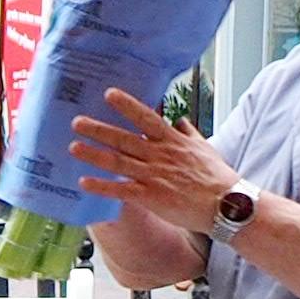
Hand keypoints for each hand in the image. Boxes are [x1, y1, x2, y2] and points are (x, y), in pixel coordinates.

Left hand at [69, 89, 240, 235]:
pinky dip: (102, 186)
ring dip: (94, 154)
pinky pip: (121, 190)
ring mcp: (154, 176)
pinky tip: (84, 182)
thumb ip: (188, 132)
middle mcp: (160, 155)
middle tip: (76, 121)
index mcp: (172, 141)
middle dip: (99, 129)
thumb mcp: (204, 147)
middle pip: (124, 139)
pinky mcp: (151, 197)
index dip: (127, 105)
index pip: (146, 118)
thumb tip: (179, 119)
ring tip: (73, 147)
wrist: (226, 204)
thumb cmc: (217, 176)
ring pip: (118, 162)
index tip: (108, 94)